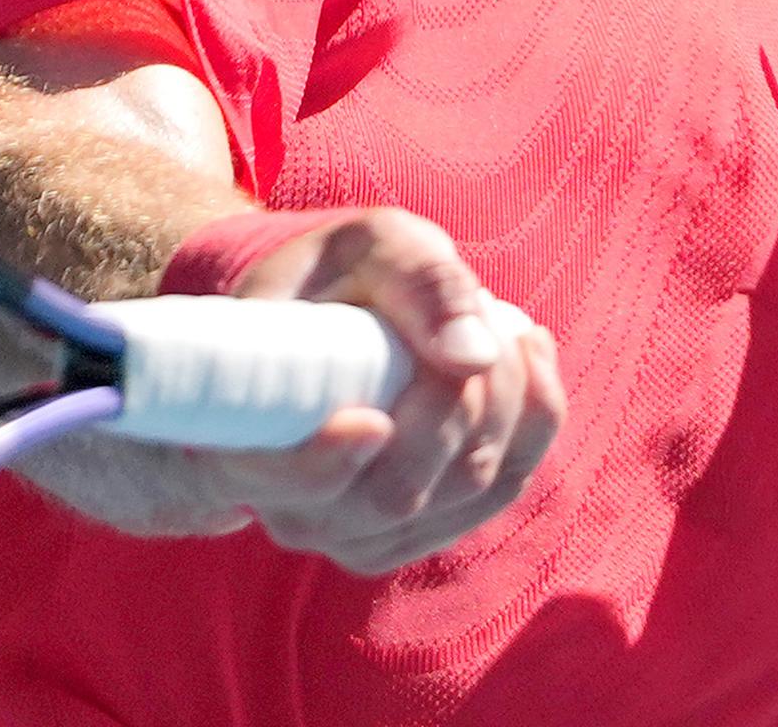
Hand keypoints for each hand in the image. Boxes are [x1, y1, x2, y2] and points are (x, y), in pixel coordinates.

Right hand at [199, 208, 565, 574]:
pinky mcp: (432, 527)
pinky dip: (535, 415)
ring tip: (492, 317)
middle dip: (459, 398)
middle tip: (473, 308)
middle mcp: (299, 511)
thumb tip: (473, 357)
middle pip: (397, 493)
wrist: (344, 307)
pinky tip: (527, 352)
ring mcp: (367, 533)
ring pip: (467, 487)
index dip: (322, 465)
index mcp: (242, 443)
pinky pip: (506, 484)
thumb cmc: (341, 273)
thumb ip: (417, 283)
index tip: (372, 421)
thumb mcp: (370, 244)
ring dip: (506, 394)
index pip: (278, 483)